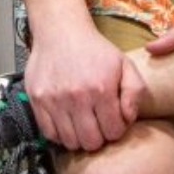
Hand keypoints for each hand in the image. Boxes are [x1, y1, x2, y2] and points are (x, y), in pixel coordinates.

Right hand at [25, 13, 142, 153]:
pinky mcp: (37, 100)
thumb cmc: (94, 49)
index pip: (113, 132)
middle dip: (99, 138)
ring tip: (83, 124)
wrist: (61, 31)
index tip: (113, 121)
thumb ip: (135, 92)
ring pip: (70, 142)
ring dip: (79, 138)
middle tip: (98, 126)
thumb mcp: (124, 64)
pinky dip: (60, 134)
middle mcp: (77, 97)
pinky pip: (49, 134)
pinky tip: (67, 122)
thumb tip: (129, 118)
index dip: (116, 130)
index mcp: (101, 89)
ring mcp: (54, 100)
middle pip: (91, 142)